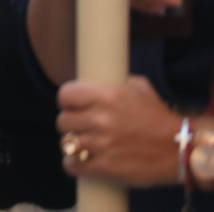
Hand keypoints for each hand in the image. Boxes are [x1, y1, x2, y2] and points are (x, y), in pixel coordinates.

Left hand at [56, 76, 182, 186]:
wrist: (180, 149)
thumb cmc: (159, 118)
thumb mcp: (140, 88)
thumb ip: (116, 81)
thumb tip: (98, 77)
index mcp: (106, 96)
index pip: (65, 95)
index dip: (67, 101)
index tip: (72, 106)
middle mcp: (100, 119)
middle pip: (63, 120)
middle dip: (71, 123)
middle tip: (81, 126)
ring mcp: (101, 144)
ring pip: (66, 143)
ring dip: (72, 144)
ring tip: (82, 144)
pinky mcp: (105, 166)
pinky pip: (72, 165)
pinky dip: (73, 164)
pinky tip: (80, 161)